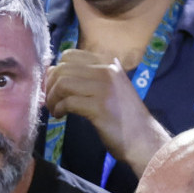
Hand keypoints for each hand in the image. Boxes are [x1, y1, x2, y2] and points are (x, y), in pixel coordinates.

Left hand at [45, 49, 171, 175]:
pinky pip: (68, 102)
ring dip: (52, 98)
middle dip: (50, 86)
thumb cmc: (122, 115)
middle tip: (51, 101)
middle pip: (62, 69)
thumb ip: (84, 77)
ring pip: (63, 84)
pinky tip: (60, 116)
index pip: (70, 55)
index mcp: (109, 63)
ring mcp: (105, 88)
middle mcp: (108, 70)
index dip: (56, 71)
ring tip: (55, 110)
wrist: (143, 137)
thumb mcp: (108, 88)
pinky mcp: (100, 107)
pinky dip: (58, 109)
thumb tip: (52, 70)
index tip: (54, 87)